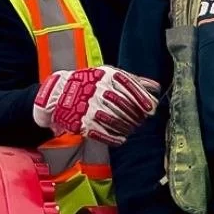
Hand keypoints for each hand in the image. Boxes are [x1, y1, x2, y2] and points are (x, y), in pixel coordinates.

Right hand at [33, 66, 158, 144]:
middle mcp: (99, 90)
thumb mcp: (109, 74)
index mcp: (107, 76)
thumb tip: (155, 87)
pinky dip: (114, 137)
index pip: (131, 88)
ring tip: (132, 128)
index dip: (143, 99)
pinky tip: (121, 139)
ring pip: (115, 120)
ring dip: (127, 126)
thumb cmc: (90, 82)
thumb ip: (133, 80)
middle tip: (143, 120)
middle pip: (125, 105)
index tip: (152, 108)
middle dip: (137, 115)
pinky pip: (102, 133)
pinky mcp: (82, 122)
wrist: (58, 92)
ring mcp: (90, 107)